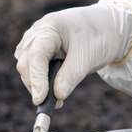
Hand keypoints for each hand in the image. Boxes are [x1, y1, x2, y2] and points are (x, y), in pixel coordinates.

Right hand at [14, 2, 131, 105]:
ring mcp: (34, 41)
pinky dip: (40, 82)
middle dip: (36, 85)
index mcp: (50, 28)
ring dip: (37, 85)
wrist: (105, 28)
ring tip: (58, 98)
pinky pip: (32, 69)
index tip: (40, 99)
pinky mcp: (37, 51)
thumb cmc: (98, 36)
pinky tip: (54, 89)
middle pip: (26, 63)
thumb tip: (57, 96)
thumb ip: (71, 76)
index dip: (36, 79)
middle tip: (56, 104)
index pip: (36, 55)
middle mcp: (37, 33)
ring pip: (26, 68)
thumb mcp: (88, 57)